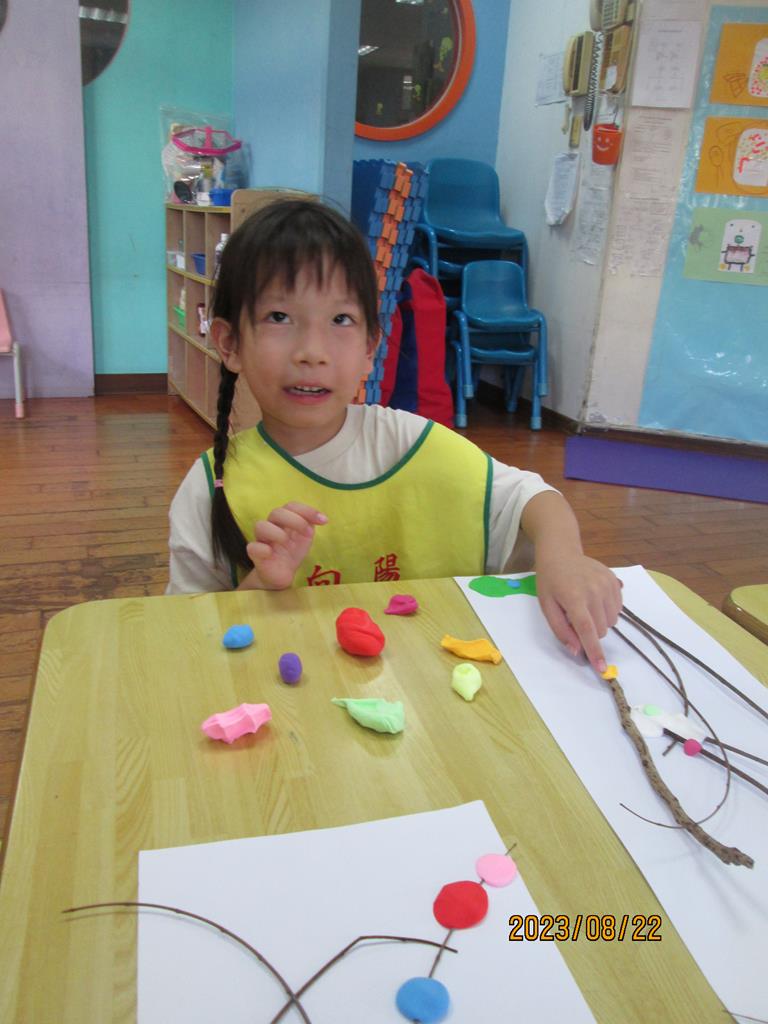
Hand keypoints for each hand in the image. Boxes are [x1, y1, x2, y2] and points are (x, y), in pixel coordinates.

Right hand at [238, 503, 327, 590]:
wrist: (281, 574)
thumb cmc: (292, 552)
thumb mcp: (305, 537)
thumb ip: (310, 524)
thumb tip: (321, 518)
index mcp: (283, 520)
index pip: (291, 506)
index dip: (306, 510)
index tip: (323, 520)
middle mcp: (271, 526)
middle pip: (276, 512)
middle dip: (294, 520)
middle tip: (306, 532)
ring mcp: (262, 540)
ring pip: (260, 526)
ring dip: (276, 532)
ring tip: (286, 543)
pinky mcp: (255, 555)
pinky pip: (252, 547)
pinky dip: (262, 548)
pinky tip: (270, 552)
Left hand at [535, 553, 622, 672]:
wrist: (561, 553)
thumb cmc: (550, 581)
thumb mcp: (547, 606)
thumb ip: (561, 630)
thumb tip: (577, 650)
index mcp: (574, 598)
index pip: (587, 630)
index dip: (594, 651)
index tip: (601, 669)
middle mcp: (594, 591)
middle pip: (601, 630)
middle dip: (590, 632)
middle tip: (576, 617)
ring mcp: (607, 584)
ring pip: (612, 621)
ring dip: (600, 622)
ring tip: (585, 606)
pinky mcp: (614, 580)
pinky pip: (618, 608)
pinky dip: (608, 610)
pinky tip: (594, 599)